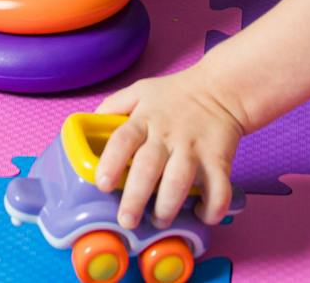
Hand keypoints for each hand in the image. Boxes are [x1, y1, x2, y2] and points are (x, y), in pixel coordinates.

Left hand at [93, 68, 245, 229]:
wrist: (221, 90)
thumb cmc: (175, 95)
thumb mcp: (141, 91)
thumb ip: (114, 106)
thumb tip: (87, 124)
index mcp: (145, 119)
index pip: (123, 139)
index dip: (111, 161)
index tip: (102, 183)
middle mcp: (168, 134)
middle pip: (148, 167)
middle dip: (135, 197)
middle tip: (127, 220)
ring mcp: (194, 148)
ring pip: (179, 181)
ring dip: (167, 206)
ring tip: (159, 220)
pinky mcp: (218, 160)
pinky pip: (218, 189)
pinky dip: (211, 208)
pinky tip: (200, 214)